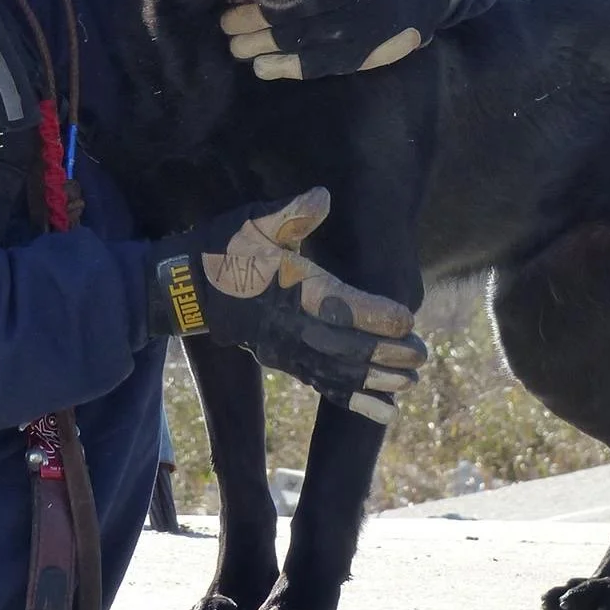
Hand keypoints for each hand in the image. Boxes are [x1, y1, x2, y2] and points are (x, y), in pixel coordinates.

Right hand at [150, 188, 424, 422]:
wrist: (187, 287)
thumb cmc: (226, 247)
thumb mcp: (254, 221)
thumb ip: (290, 214)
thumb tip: (322, 197)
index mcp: (289, 288)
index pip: (336, 304)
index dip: (372, 314)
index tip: (407, 318)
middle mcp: (289, 326)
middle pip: (343, 345)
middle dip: (385, 353)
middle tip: (422, 354)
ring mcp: (286, 349)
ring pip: (336, 371)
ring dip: (376, 379)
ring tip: (411, 382)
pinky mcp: (284, 362)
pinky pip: (323, 385)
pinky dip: (355, 400)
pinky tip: (386, 412)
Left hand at [220, 0, 463, 81]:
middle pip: (290, 13)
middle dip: (251, 19)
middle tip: (224, 23)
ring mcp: (356, 29)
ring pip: (299, 42)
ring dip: (261, 47)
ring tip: (235, 47)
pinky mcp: (362, 53)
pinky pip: (319, 64)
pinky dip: (288, 68)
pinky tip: (261, 68)